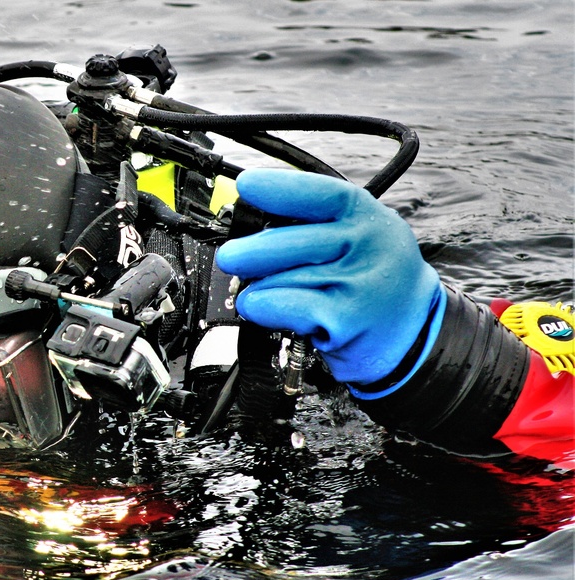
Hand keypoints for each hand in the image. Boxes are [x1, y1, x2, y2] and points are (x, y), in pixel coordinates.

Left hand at [215, 169, 444, 387]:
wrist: (413, 330)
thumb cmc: (371, 278)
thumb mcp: (359, 237)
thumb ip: (318, 226)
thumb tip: (255, 223)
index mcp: (367, 216)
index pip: (320, 194)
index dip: (280, 188)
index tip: (247, 185)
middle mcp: (367, 246)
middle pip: (292, 241)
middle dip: (251, 251)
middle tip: (231, 256)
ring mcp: (358, 283)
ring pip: (284, 277)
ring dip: (256, 286)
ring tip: (249, 291)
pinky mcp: (345, 320)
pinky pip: (288, 306)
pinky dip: (264, 306)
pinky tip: (257, 306)